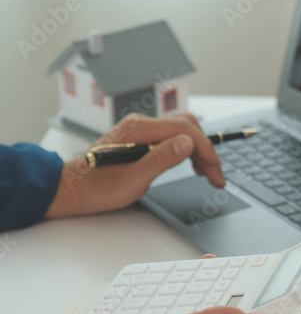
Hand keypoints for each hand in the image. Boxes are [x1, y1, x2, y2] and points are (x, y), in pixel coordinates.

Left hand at [45, 112, 224, 219]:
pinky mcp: (140, 137)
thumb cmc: (96, 188)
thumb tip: (187, 143)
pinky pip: (171, 136)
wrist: (71, 189)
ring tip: (207, 174)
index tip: (215, 171)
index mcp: (139, 129)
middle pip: (187, 125)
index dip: (206, 150)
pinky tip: (191, 165)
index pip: (185, 130)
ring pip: (181, 130)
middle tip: (215, 176)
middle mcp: (140, 123)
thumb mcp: (132, 180)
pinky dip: (187, 149)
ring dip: (199, 150)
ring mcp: (140, 129)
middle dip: (206, 149)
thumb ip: (161, 159)